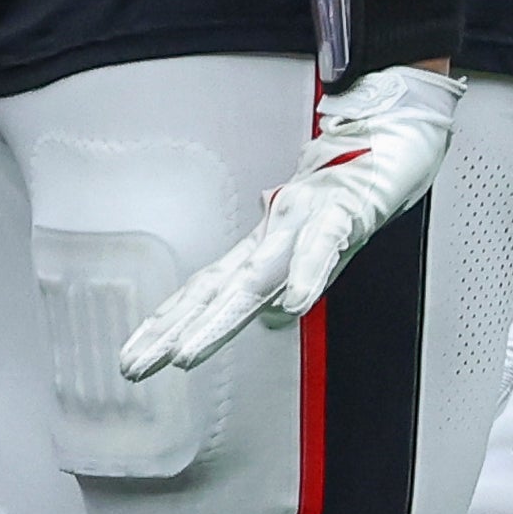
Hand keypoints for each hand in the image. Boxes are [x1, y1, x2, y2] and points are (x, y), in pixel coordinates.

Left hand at [118, 66, 460, 378]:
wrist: (380, 147)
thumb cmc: (337, 200)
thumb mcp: (304, 255)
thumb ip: (285, 284)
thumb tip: (270, 319)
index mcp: (257, 253)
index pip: (200, 294)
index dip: (164, 326)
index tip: (132, 359)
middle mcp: (267, 239)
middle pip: (211, 292)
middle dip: (171, 332)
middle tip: (136, 366)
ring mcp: (299, 225)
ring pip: (253, 277)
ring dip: (218, 318)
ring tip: (187, 352)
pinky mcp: (339, 213)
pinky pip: (322, 247)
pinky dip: (308, 275)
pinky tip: (295, 304)